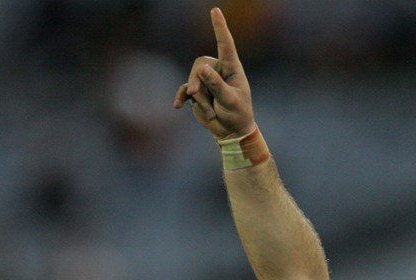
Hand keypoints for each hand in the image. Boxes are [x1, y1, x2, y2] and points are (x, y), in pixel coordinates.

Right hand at [172, 7, 254, 139]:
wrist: (231, 131)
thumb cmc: (237, 115)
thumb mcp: (230, 101)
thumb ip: (216, 85)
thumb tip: (202, 68)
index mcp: (232, 69)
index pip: (225, 45)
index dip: (220, 27)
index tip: (215, 10)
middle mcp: (218, 71)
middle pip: (200, 64)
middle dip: (197, 80)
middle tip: (196, 95)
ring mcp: (206, 81)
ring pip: (193, 80)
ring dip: (199, 99)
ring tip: (211, 113)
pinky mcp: (197, 92)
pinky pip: (185, 90)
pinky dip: (182, 98)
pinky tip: (178, 106)